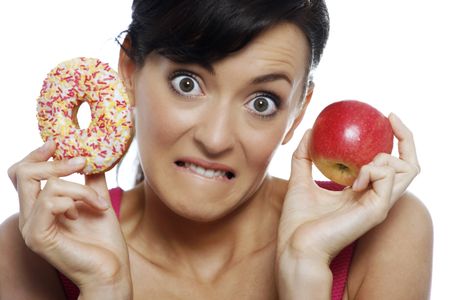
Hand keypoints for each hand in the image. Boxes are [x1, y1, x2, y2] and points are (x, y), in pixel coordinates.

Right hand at [8, 141, 131, 293]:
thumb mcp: (97, 202)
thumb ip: (90, 180)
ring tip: (98, 204)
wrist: (112, 271)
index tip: (57, 142)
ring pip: (46, 185)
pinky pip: (51, 201)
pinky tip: (88, 213)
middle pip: (23, 173)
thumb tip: (93, 155)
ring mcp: (31, 228)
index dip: (37, 154)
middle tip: (81, 163)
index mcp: (39, 209)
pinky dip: (76, 199)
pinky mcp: (39, 236)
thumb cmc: (104, 241)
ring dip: (80, 188)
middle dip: (56, 162)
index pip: (22, 174)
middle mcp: (30, 217)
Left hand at [276, 113, 419, 288]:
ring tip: (359, 165)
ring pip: (407, 170)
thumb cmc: (298, 220)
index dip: (394, 140)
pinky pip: (388, 177)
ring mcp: (378, 204)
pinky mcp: (377, 210)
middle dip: (406, 138)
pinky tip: (354, 179)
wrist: (295, 246)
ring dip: (384, 157)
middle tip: (390, 118)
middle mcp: (375, 197)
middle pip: (409, 166)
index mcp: (362, 192)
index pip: (390, 164)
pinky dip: (373, 169)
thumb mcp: (299, 180)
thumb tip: (309, 131)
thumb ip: (305, 156)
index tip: (384, 118)